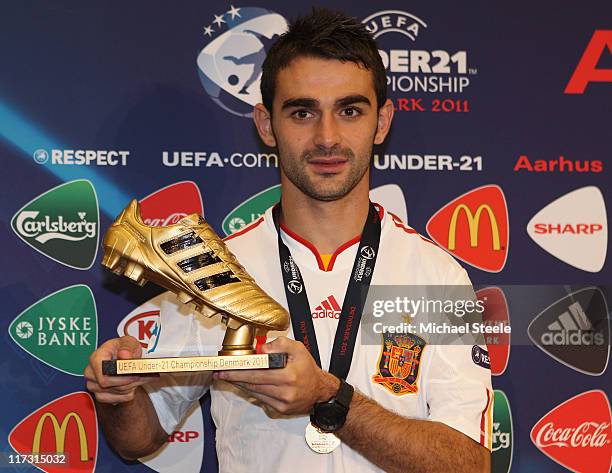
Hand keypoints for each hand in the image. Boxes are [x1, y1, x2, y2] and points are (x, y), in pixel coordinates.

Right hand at [84, 336, 157, 403]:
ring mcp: (93, 385)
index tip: (133, 372)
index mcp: (96, 357)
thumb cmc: (125, 348)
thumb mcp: (129, 342)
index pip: (102, 373)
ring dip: (131, 386)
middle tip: (141, 374)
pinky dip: (128, 393)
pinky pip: (117, 399)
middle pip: (108, 384)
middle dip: (128, 380)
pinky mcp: (100, 395)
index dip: (119, 375)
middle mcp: (91, 372)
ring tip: (139, 377)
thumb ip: (127, 347)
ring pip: (115, 392)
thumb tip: (124, 355)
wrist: (126, 357)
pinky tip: (132, 384)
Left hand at [214, 336, 339, 414]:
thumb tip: (261, 349)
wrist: (320, 391)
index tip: (226, 368)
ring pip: (255, 392)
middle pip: (253, 384)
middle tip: (221, 373)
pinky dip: (251, 391)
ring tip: (229, 377)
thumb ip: (280, 344)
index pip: (258, 372)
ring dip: (241, 384)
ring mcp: (282, 403)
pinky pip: (261, 399)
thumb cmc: (308, 368)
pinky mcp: (280, 410)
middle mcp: (285, 391)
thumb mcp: (298, 349)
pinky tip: (244, 384)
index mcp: (289, 375)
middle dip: (235, 378)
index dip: (240, 370)